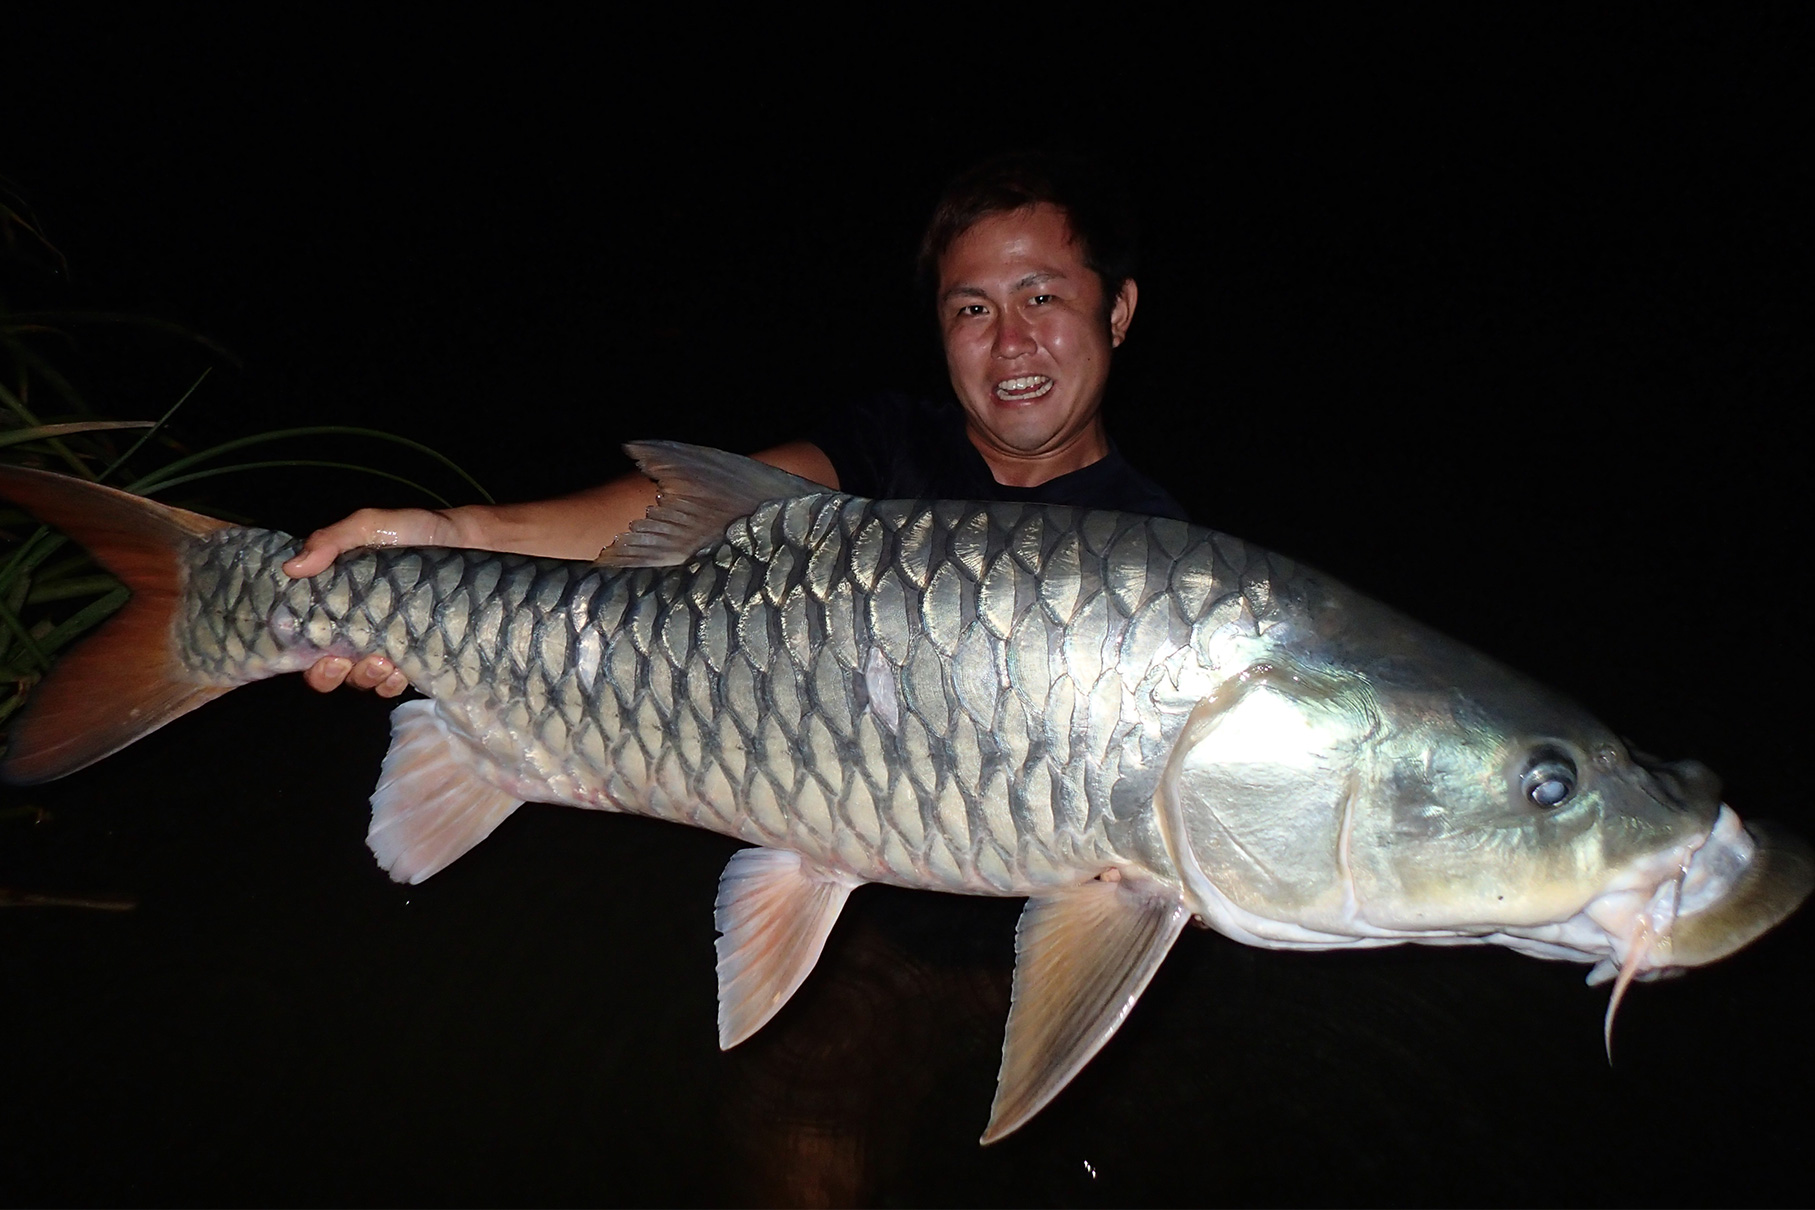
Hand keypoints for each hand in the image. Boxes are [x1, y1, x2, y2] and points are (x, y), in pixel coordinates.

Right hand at [283, 508, 447, 696]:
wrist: (471, 541)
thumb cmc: (417, 532)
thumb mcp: (371, 526)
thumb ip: (332, 541)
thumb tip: (292, 568)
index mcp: (340, 605)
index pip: (309, 644)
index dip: (307, 659)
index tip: (320, 654)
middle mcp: (360, 631)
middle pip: (334, 672)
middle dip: (332, 675)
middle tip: (346, 661)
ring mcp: (391, 645)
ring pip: (366, 680)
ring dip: (368, 677)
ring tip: (383, 661)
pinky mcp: (420, 654)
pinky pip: (400, 682)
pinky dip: (396, 682)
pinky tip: (404, 669)